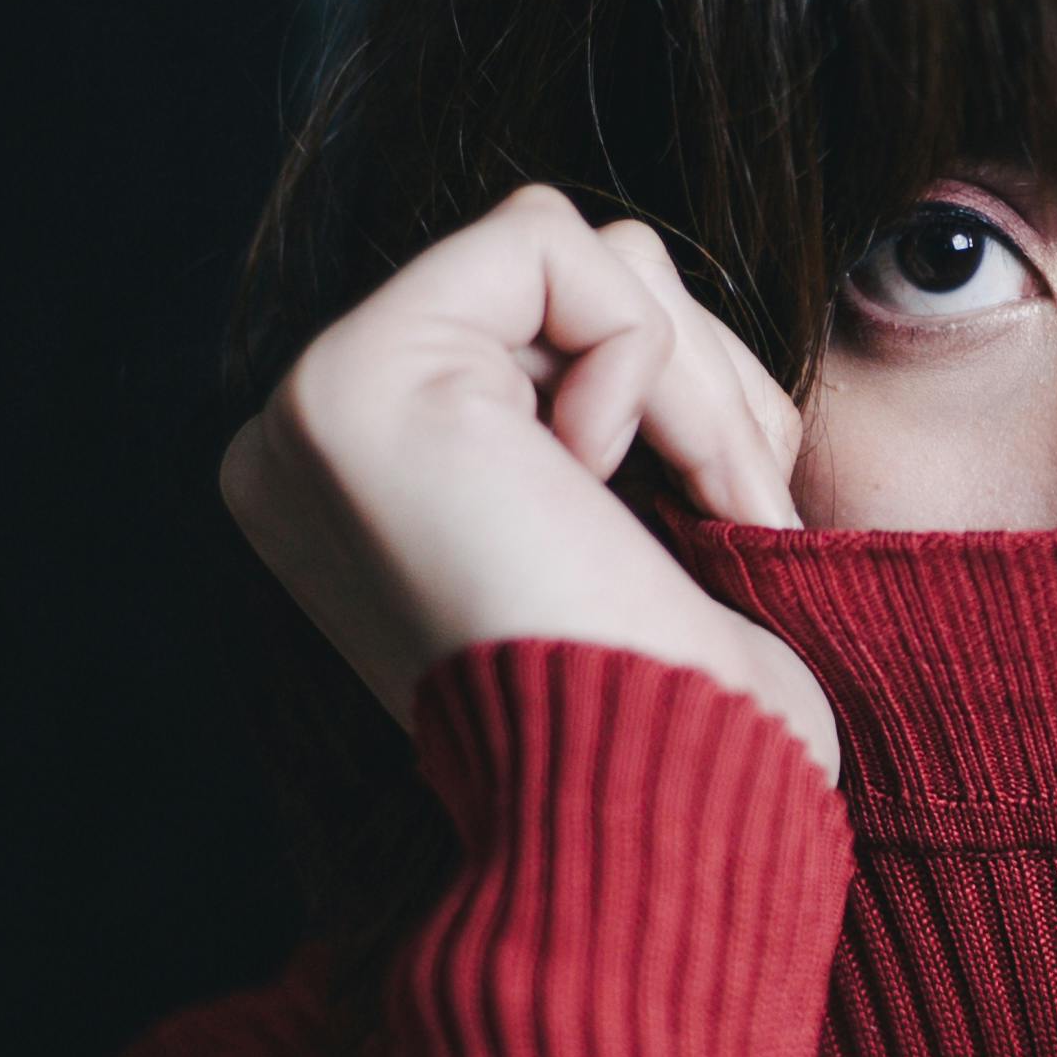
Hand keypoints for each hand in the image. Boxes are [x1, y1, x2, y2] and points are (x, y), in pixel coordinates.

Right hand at [219, 181, 839, 782]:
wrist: (653, 810)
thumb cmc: (685, 718)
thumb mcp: (633, 536)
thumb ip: (591, 404)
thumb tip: (631, 276)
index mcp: (376, 487)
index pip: (550, 319)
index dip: (681, 390)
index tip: (723, 514)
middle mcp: (316, 446)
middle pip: (573, 273)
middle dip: (705, 375)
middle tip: (741, 506)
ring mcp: (317, 409)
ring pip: (578, 252)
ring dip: (697, 379)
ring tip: (702, 507)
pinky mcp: (358, 380)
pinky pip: (550, 246)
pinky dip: (645, 356)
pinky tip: (612, 483)